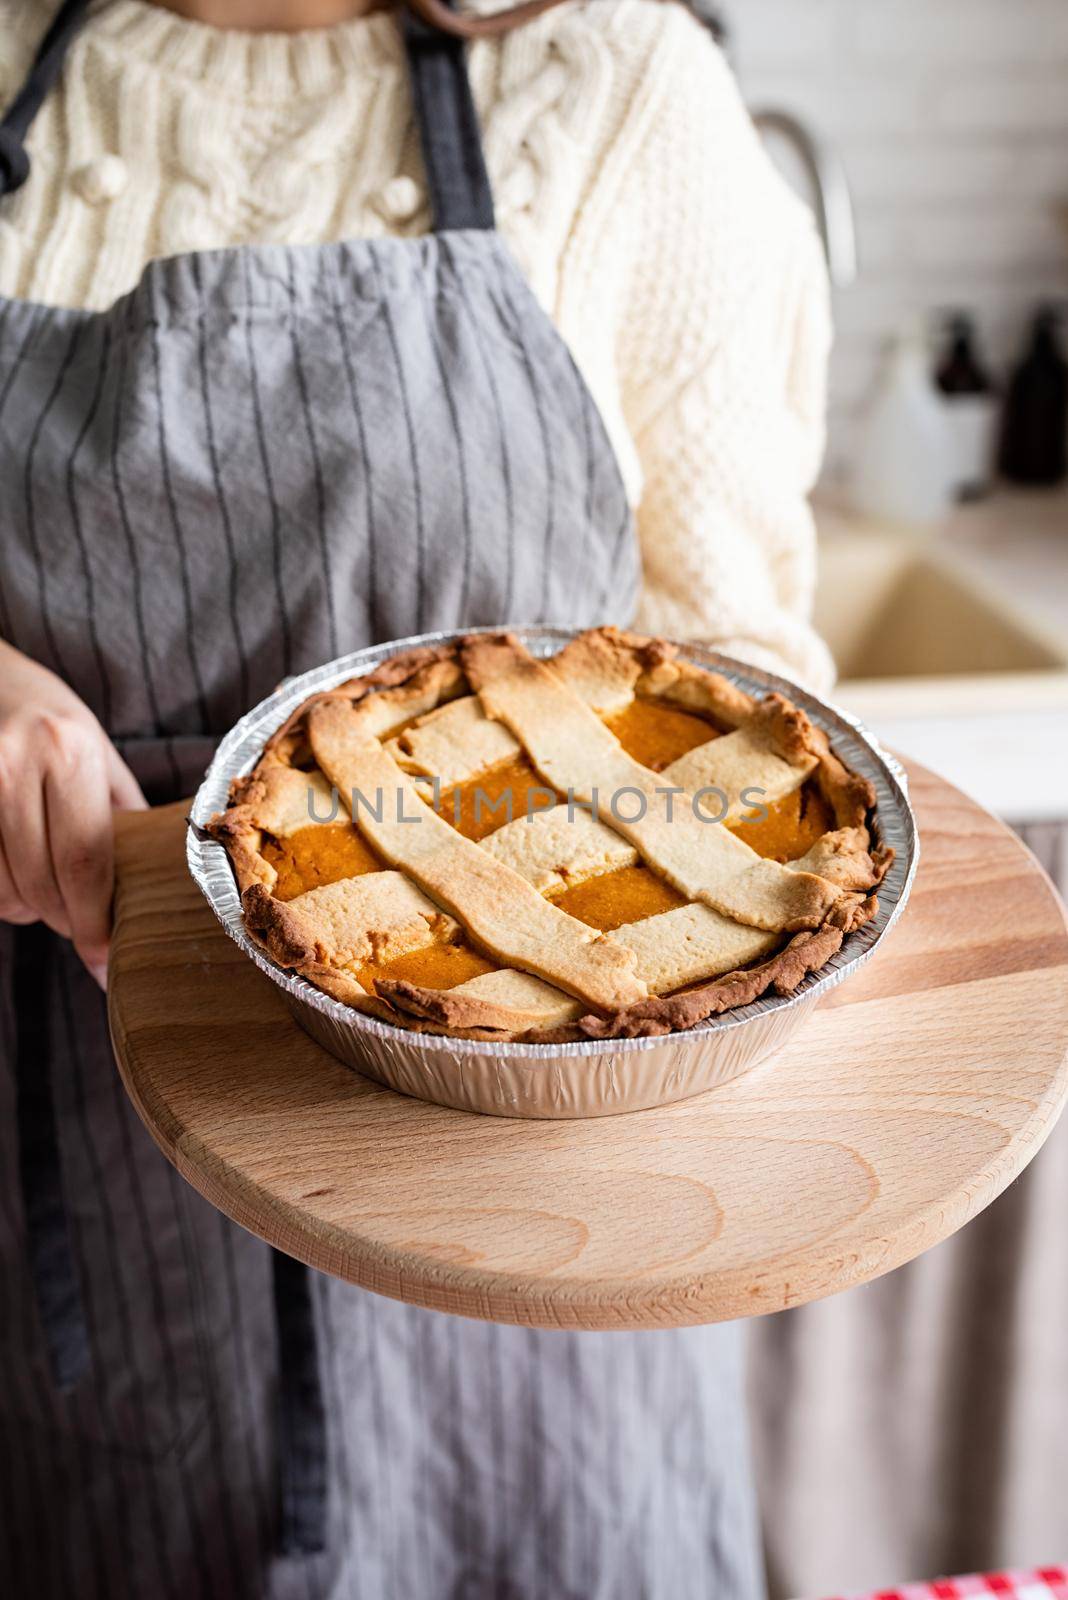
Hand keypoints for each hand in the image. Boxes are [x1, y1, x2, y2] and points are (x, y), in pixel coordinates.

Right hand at [0, 641, 145, 987]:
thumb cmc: (47, 718)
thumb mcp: (97, 754)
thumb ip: (121, 816)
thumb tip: (150, 889)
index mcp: (68, 751)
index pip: (84, 862)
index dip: (93, 921)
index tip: (104, 959)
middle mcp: (13, 762)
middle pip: (40, 884)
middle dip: (63, 918)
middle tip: (78, 922)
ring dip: (23, 908)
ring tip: (40, 888)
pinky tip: (10, 872)